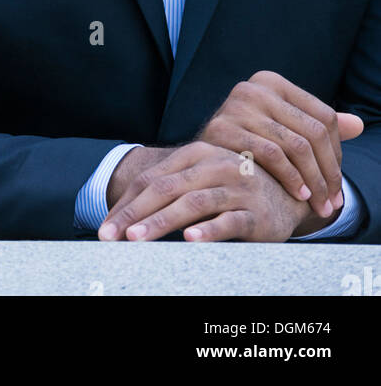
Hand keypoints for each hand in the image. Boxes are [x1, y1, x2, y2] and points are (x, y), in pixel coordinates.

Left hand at [99, 141, 308, 242]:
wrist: (288, 191)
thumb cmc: (233, 187)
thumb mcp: (201, 179)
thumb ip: (170, 188)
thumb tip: (123, 216)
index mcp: (196, 153)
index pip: (152, 179)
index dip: (124, 204)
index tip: (105, 229)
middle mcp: (214, 165)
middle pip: (166, 189)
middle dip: (133, 214)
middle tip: (110, 236)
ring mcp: (236, 188)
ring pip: (192, 204)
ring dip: (161, 222)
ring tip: (137, 238)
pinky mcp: (256, 213)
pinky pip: (229, 221)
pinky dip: (209, 230)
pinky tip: (191, 240)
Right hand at [196, 70, 362, 219]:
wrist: (201, 160)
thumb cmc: (249, 145)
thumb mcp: (284, 130)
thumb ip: (317, 126)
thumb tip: (358, 124)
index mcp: (272, 82)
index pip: (323, 117)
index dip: (337, 155)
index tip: (337, 184)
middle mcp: (254, 87)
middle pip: (312, 133)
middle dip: (327, 173)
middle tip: (332, 202)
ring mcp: (236, 105)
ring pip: (295, 146)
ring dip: (312, 181)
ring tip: (318, 204)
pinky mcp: (222, 127)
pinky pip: (271, 155)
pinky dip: (290, 178)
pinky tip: (298, 194)